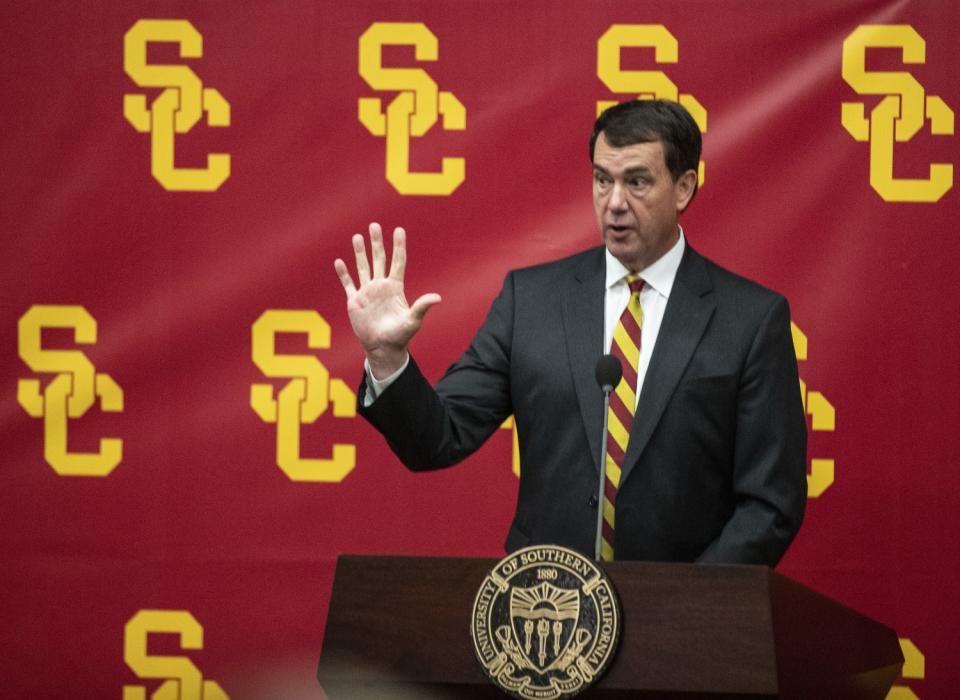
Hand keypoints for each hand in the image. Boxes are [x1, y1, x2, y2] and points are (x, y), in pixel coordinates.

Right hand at [334, 223, 440, 378]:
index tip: (399, 229)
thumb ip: (422, 307)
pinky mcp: (355, 302)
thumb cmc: (400, 336)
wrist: (382, 348)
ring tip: (357, 236)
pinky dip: (343, 273)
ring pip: (363, 267)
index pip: (397, 262)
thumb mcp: (413, 321)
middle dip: (377, 242)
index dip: (398, 246)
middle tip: (374, 225)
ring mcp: (367, 293)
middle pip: (379, 259)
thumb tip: (438, 298)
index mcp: (395, 288)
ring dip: (360, 252)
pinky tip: (339, 261)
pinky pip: (348, 284)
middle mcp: (381, 286)